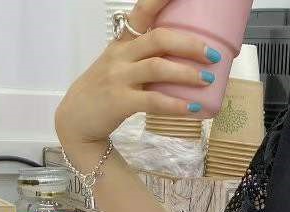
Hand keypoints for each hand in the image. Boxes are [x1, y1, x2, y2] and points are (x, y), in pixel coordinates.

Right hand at [54, 0, 220, 169]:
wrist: (77, 120)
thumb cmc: (104, 92)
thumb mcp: (119, 66)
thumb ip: (144, 58)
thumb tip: (183, 58)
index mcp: (123, 42)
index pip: (142, 12)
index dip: (160, 0)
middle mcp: (120, 55)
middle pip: (159, 39)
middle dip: (189, 44)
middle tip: (212, 54)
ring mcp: (119, 78)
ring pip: (158, 67)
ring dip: (186, 72)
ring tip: (208, 79)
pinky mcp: (120, 102)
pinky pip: (153, 101)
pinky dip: (175, 104)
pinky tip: (192, 107)